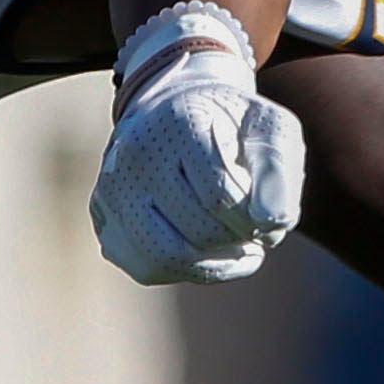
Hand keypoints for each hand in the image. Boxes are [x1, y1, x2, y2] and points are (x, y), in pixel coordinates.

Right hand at [91, 5, 305, 284]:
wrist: (176, 113)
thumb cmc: (232, 128)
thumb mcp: (269, 129)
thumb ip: (278, 168)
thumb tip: (272, 221)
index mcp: (179, 123)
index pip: (222, 195)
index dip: (258, 216)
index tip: (268, 209)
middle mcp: (134, 154)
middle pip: (200, 231)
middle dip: (240, 238)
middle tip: (254, 225)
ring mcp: (112, 187)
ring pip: (168, 257)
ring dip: (215, 262)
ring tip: (236, 245)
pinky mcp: (105, 217)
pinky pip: (147, 267)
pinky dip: (186, 270)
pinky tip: (207, 251)